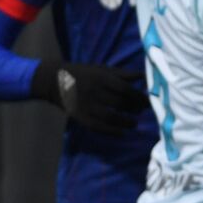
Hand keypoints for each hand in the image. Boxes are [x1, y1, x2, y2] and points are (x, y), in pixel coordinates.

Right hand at [31, 62, 146, 135]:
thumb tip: (146, 75)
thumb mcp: (104, 69)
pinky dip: (112, 131)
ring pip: (110, 117)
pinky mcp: (80, 116)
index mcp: (103, 78)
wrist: (54, 80)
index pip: (126, 90)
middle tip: (141, 112)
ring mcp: (86, 105)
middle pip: (120, 103)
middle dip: (135, 109)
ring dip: (125, 122)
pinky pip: (98, 127)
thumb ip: (124, 74)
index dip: (139, 98)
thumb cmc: (85, 73)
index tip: (148, 103)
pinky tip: (122, 133)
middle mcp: (95, 91)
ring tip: (134, 124)